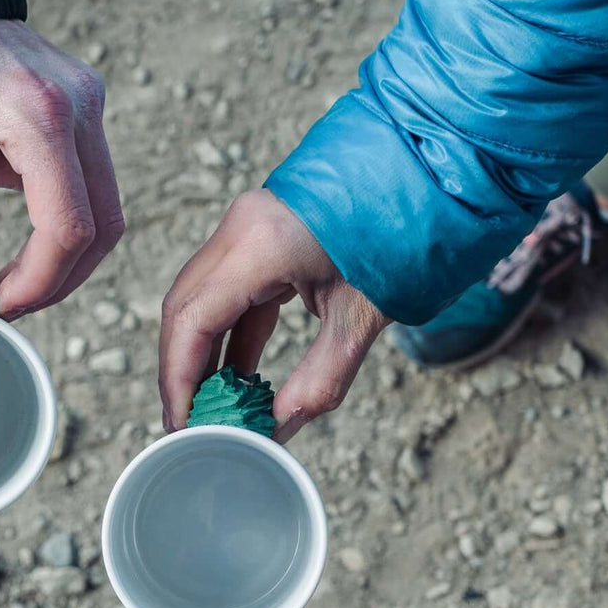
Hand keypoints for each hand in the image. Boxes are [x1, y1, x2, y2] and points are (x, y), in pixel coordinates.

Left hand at [0, 20, 122, 318]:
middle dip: (59, 278)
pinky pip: (88, 176)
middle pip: (103, 225)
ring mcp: (87, 99)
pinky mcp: (82, 99)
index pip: (68, 229)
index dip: (39, 283)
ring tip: (13, 272)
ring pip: (104, 205)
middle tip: (12, 302)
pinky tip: (16, 218)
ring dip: (62, 248)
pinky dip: (58, 211)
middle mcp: (78, 105)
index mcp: (37, 117)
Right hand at [159, 188, 388, 443]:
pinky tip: (237, 375)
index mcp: (261, 243)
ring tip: (211, 406)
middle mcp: (241, 228)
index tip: (184, 424)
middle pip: (183, 309)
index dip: (179, 379)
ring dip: (201, 354)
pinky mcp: (260, 234)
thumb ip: (320, 378)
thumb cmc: (402, 236)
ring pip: (200, 299)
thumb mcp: (362, 316)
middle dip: (181, 371)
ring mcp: (247, 227)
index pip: (193, 320)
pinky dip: (229, 334)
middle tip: (190, 422)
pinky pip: (228, 290)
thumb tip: (280, 429)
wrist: (428, 177)